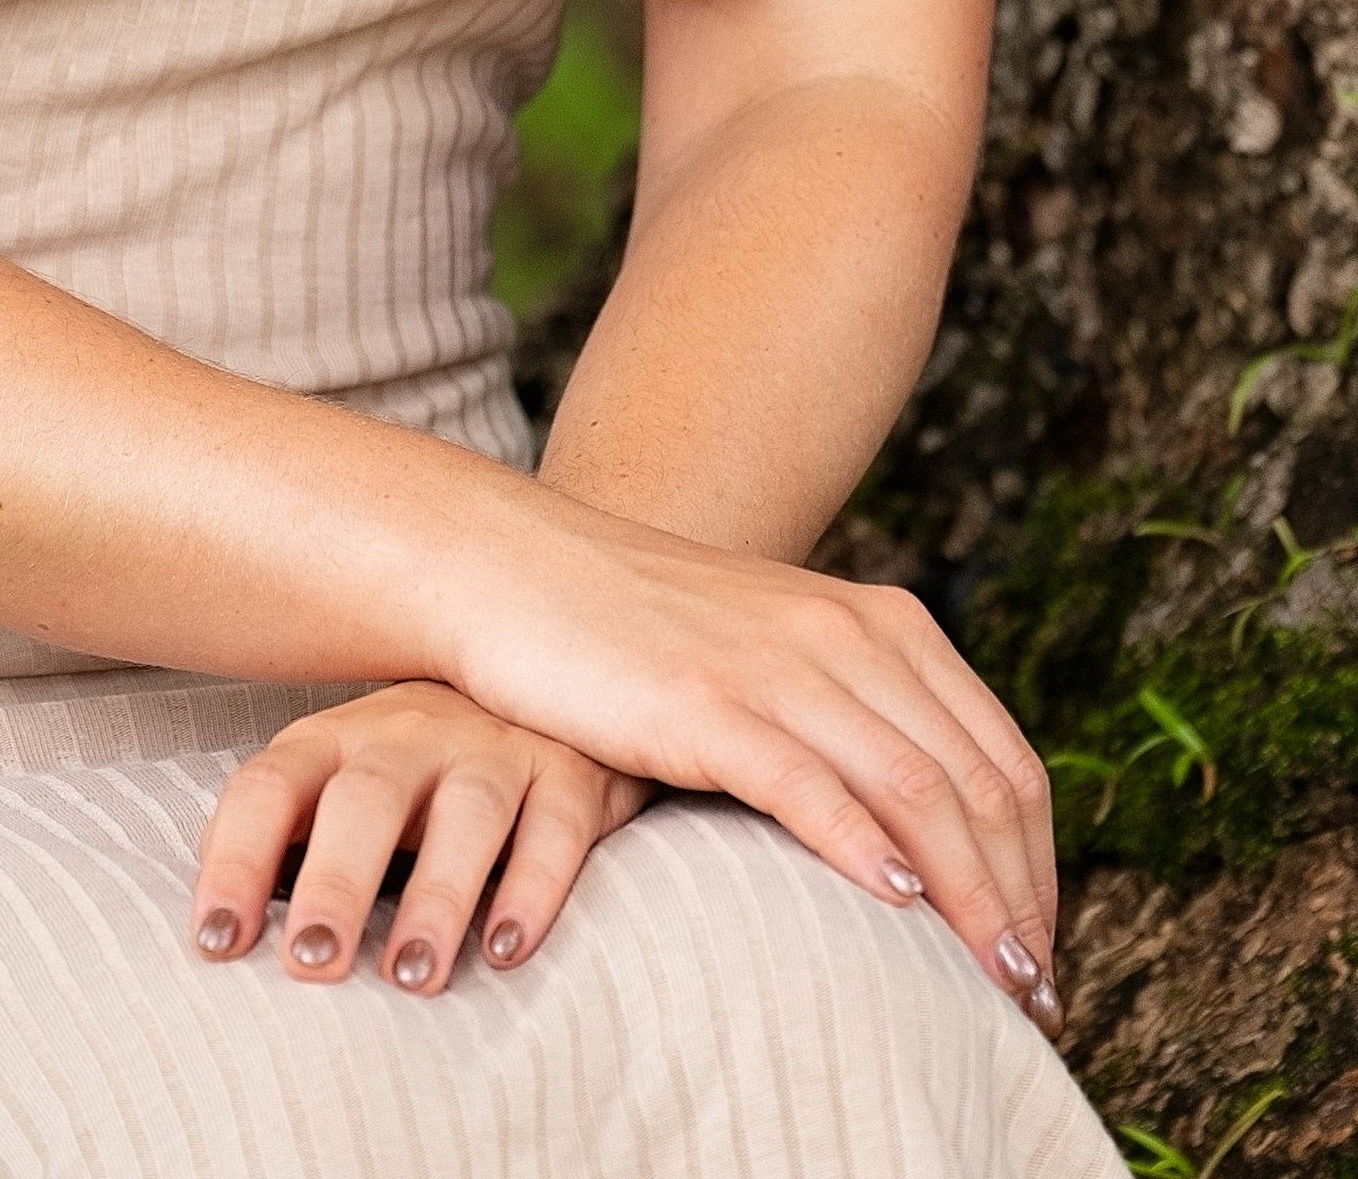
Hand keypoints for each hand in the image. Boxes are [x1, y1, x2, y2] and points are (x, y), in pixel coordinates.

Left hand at [189, 685, 647, 995]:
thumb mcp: (338, 787)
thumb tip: (218, 933)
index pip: (268, 788)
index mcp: (333, 741)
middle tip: (313, 963)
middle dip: (335, 881)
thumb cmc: (414, 770)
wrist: (541, 684)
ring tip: (412, 976)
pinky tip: (507, 949)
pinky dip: (532, 889)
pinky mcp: (568, 771)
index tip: (217, 943)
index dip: (235, 859)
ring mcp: (492, 746)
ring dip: (436, 896)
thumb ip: (283, 844)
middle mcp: (408, 733)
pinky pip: (555, 824)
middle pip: (365, 798)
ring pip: (466, 810)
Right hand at [448, 490, 1064, 1033]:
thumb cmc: (647, 633)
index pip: (1005, 759)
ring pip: (915, 790)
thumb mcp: (778, 657)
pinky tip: (893, 903)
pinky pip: (808, 781)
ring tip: (992, 983)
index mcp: (880, 622)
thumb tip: (928, 842)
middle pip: (978, 785)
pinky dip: (862, 845)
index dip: (1041, 866)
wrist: (520, 568)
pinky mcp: (704, 700)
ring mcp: (776, 664)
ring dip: (969, 897)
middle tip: (1031, 993)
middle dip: (1020, 900)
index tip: (1041, 951)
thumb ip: (855, 718)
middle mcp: (846, 633)